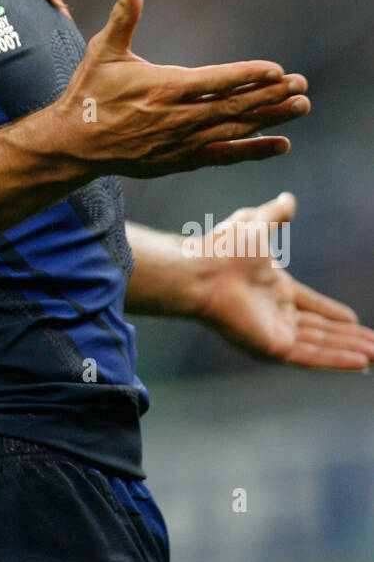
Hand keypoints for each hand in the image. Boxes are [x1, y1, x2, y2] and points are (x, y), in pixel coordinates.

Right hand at [59, 0, 309, 178]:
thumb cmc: (89, 94)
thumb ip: (123, 18)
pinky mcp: (182, 159)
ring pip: (235, 129)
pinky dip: (253, 150)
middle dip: (271, 95)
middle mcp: (177, 117)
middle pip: (233, 106)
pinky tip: (280, 144)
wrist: (74, 144)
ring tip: (300, 107)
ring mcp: (182, 142)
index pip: (214, 81)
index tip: (276, 70)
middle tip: (302, 86)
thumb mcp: (103, 52)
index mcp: (162, 88)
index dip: (247, 75)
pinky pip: (225, 154)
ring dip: (270, 119)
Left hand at [193, 192, 373, 368]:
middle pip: (320, 329)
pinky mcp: (273, 347)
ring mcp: (274, 332)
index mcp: (273, 288)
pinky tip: (360, 363)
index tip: (354, 319)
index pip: (310, 305)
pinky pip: (312, 357)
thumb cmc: (224, 248)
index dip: (332, 313)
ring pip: (321, 345)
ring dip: (349, 351)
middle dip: (348, 338)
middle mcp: (275, 313)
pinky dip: (336, 361)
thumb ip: (276, 213)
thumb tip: (289, 198)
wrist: (203, 271)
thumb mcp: (257, 223)